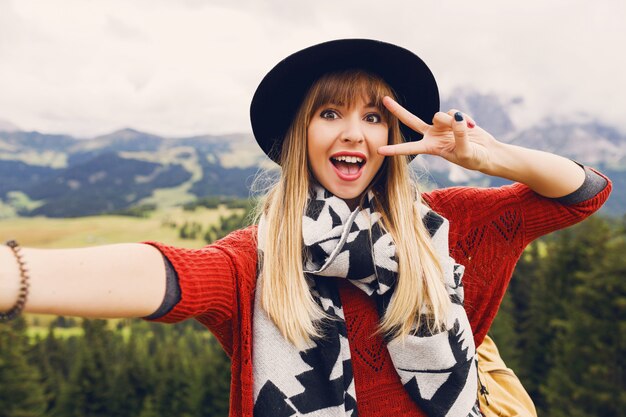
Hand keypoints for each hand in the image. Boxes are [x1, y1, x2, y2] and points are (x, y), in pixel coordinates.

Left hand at [378, 96, 498, 171]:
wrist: (487, 153)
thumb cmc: (475, 159)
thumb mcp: (466, 152)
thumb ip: (459, 135)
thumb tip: (453, 116)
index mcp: (431, 148)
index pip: (410, 148)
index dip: (395, 150)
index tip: (379, 151)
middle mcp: (432, 135)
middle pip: (410, 121)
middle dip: (397, 110)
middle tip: (384, 100)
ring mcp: (441, 126)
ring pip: (439, 115)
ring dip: (452, 121)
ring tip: (465, 130)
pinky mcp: (452, 118)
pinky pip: (453, 111)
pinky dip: (463, 118)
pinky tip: (471, 126)